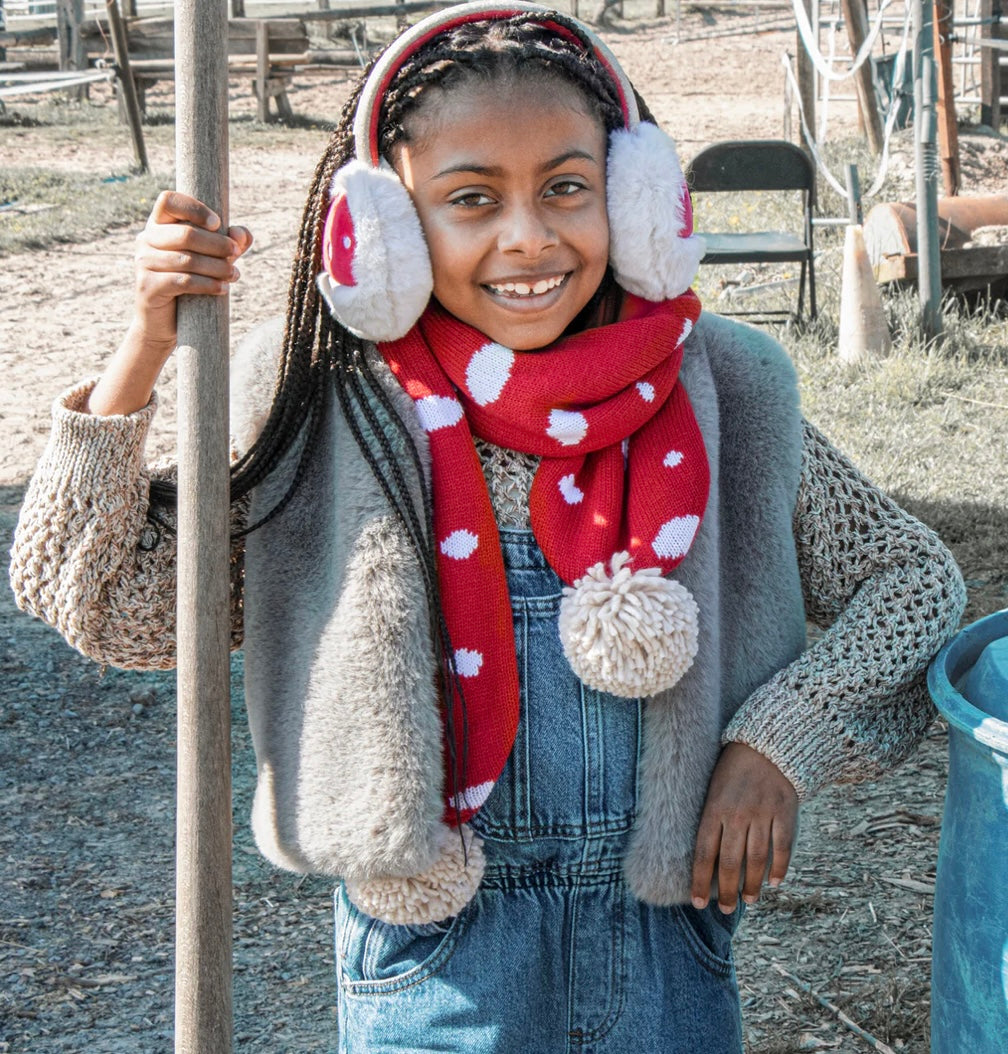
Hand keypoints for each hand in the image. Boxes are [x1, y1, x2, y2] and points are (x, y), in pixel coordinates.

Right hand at [134, 190, 252, 350]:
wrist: (164, 322)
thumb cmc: (189, 284)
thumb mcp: (211, 259)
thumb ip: (228, 243)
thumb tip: (242, 234)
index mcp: (158, 225)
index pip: (169, 201)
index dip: (194, 208)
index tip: (217, 223)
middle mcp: (146, 239)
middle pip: (185, 233)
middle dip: (217, 244)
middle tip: (236, 254)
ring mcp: (143, 263)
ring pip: (187, 260)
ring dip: (217, 267)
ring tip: (234, 275)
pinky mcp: (148, 286)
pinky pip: (183, 281)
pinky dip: (207, 284)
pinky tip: (223, 289)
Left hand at [690, 742, 797, 913]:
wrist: (767, 744)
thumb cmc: (733, 770)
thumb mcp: (713, 789)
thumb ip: (711, 820)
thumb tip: (705, 857)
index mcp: (714, 807)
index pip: (704, 852)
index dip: (700, 880)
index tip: (697, 902)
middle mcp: (737, 813)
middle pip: (731, 862)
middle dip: (727, 891)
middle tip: (726, 909)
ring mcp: (763, 813)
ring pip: (757, 859)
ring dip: (752, 884)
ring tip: (748, 900)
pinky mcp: (785, 812)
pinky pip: (783, 847)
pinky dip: (779, 867)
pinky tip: (774, 882)